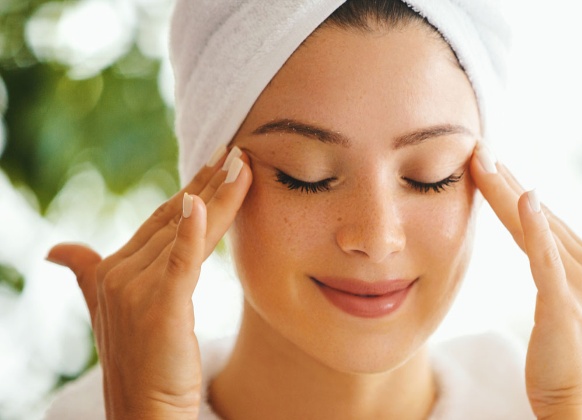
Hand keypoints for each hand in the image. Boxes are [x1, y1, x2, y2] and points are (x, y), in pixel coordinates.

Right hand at [47, 147, 251, 418]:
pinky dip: (195, 230)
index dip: (193, 189)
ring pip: (188, 232)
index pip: (162, 219)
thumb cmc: (142, 365)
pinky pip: (181, 260)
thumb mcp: (113, 313)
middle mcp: (121, 273)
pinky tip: (206, 202)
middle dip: (210, 182)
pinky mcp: (159, 305)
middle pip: (176, 218)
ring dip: (219, 195)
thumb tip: (56, 250)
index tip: (220, 163)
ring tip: (243, 165)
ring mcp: (136, 288)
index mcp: (115, 270)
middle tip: (238, 151)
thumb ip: (89, 275)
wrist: (144, 415)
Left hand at [470, 143, 581, 419]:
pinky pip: (546, 258)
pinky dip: (535, 227)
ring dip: (507, 190)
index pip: (545, 218)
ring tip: (482, 159)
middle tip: (478, 147)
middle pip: (537, 214)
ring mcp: (579, 283)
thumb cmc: (580, 359)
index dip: (516, 190)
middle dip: (506, 180)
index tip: (491, 163)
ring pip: (534, 226)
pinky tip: (526, 199)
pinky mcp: (565, 303)